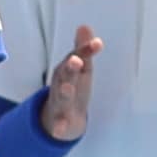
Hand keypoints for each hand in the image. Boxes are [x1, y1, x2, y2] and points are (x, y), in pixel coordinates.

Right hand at [35, 24, 98, 145]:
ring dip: (64, 92)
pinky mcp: (60, 119)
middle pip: (65, 74)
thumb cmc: (72, 87)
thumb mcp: (80, 68)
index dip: (86, 50)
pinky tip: (59, 130)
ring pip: (61, 96)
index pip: (77, 56)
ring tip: (67, 88)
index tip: (97, 44)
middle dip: (70, 67)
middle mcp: (61, 83)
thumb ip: (82, 49)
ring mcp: (59, 101)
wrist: (60, 117)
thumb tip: (84, 26)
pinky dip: (58, 126)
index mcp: (68, 70)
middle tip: (75, 60)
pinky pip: (58, 123)